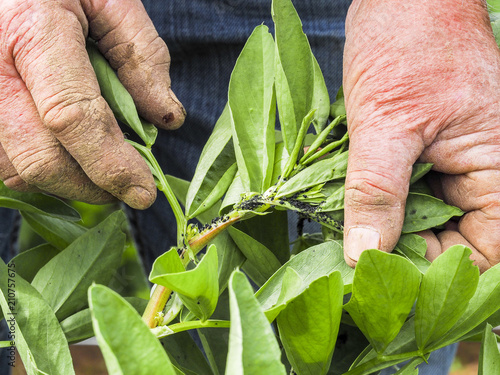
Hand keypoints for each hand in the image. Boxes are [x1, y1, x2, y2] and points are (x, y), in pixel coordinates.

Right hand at [0, 0, 184, 208]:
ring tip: (101, 167)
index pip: (72, 117)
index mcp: (29, 29)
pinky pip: (2, 161)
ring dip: (67, 181)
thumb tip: (166, 117)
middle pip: (39, 158)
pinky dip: (41, 169)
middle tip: (128, 187)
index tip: (143, 191)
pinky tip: (69, 154)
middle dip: (92, 186)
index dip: (111, 163)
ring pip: (15, 168)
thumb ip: (141, 55)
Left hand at [342, 0, 499, 271]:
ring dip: (387, 227)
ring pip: (424, 218)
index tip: (384, 272)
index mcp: (497, 168)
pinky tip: (349, 206)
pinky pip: (405, 193)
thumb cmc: (406, 44)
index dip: (438, 268)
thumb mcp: (387, 122)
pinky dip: (378, 202)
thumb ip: (378, 190)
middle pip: (452, 239)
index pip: (485, 250)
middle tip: (357, 255)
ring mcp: (451, 163)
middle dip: (406, 250)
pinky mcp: (423, 153)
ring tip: (347, 231)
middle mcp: (481, 172)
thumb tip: (364, 254)